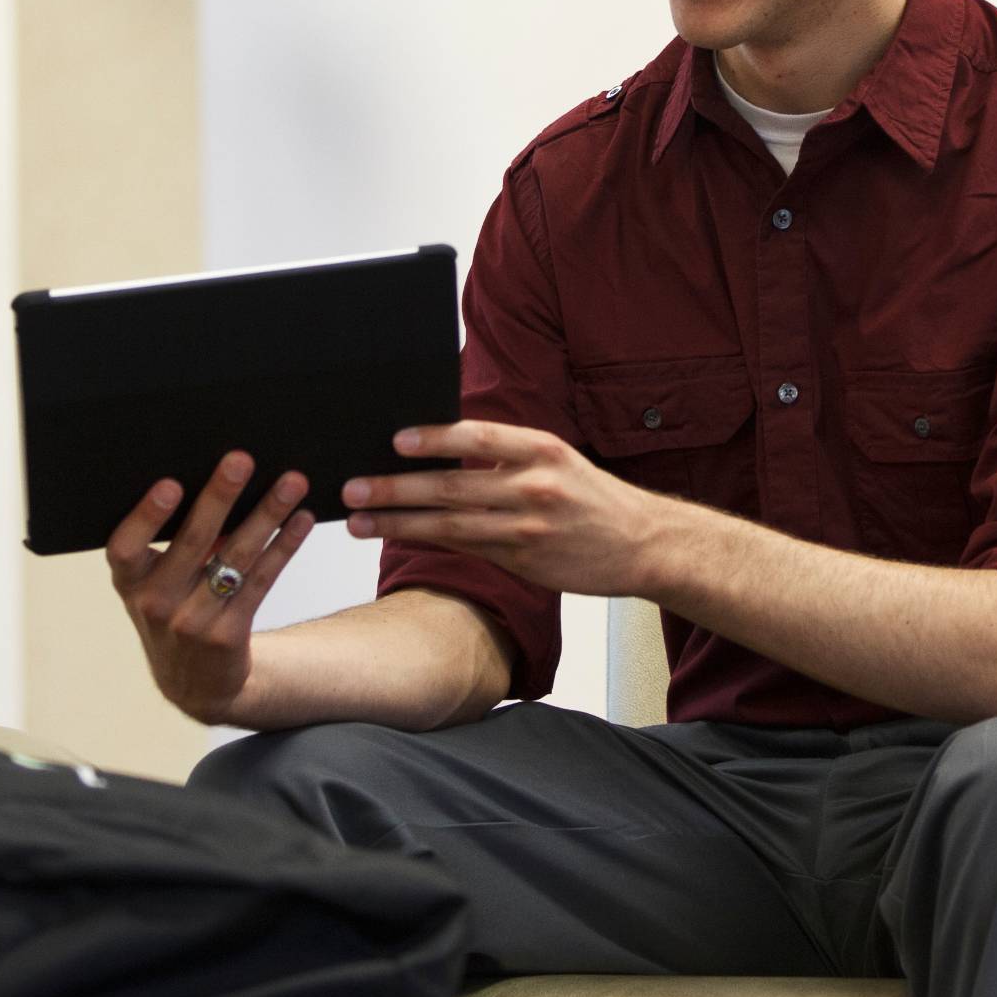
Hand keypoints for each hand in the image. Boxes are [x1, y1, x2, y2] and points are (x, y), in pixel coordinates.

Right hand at [106, 452, 314, 723]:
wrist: (194, 682)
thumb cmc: (173, 607)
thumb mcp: (156, 582)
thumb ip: (174, 541)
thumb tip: (221, 477)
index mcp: (129, 582)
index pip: (126, 547)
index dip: (146, 516)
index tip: (171, 483)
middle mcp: (155, 604)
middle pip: (192, 543)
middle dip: (219, 497)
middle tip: (242, 460)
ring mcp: (192, 623)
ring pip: (235, 559)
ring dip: (266, 515)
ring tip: (292, 482)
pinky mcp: (228, 635)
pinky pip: (261, 582)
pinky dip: (284, 547)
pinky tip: (302, 520)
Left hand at [344, 421, 674, 595]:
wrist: (643, 543)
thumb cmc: (594, 497)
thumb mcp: (557, 458)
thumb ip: (506, 454)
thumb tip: (444, 446)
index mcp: (541, 449)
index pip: (477, 436)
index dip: (433, 438)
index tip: (394, 439)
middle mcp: (533, 485)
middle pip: (452, 485)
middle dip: (396, 487)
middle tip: (353, 487)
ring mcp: (527, 528)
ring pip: (450, 524)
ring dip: (399, 522)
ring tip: (359, 520)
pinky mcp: (523, 561)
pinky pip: (465, 549)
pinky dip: (428, 541)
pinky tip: (398, 536)